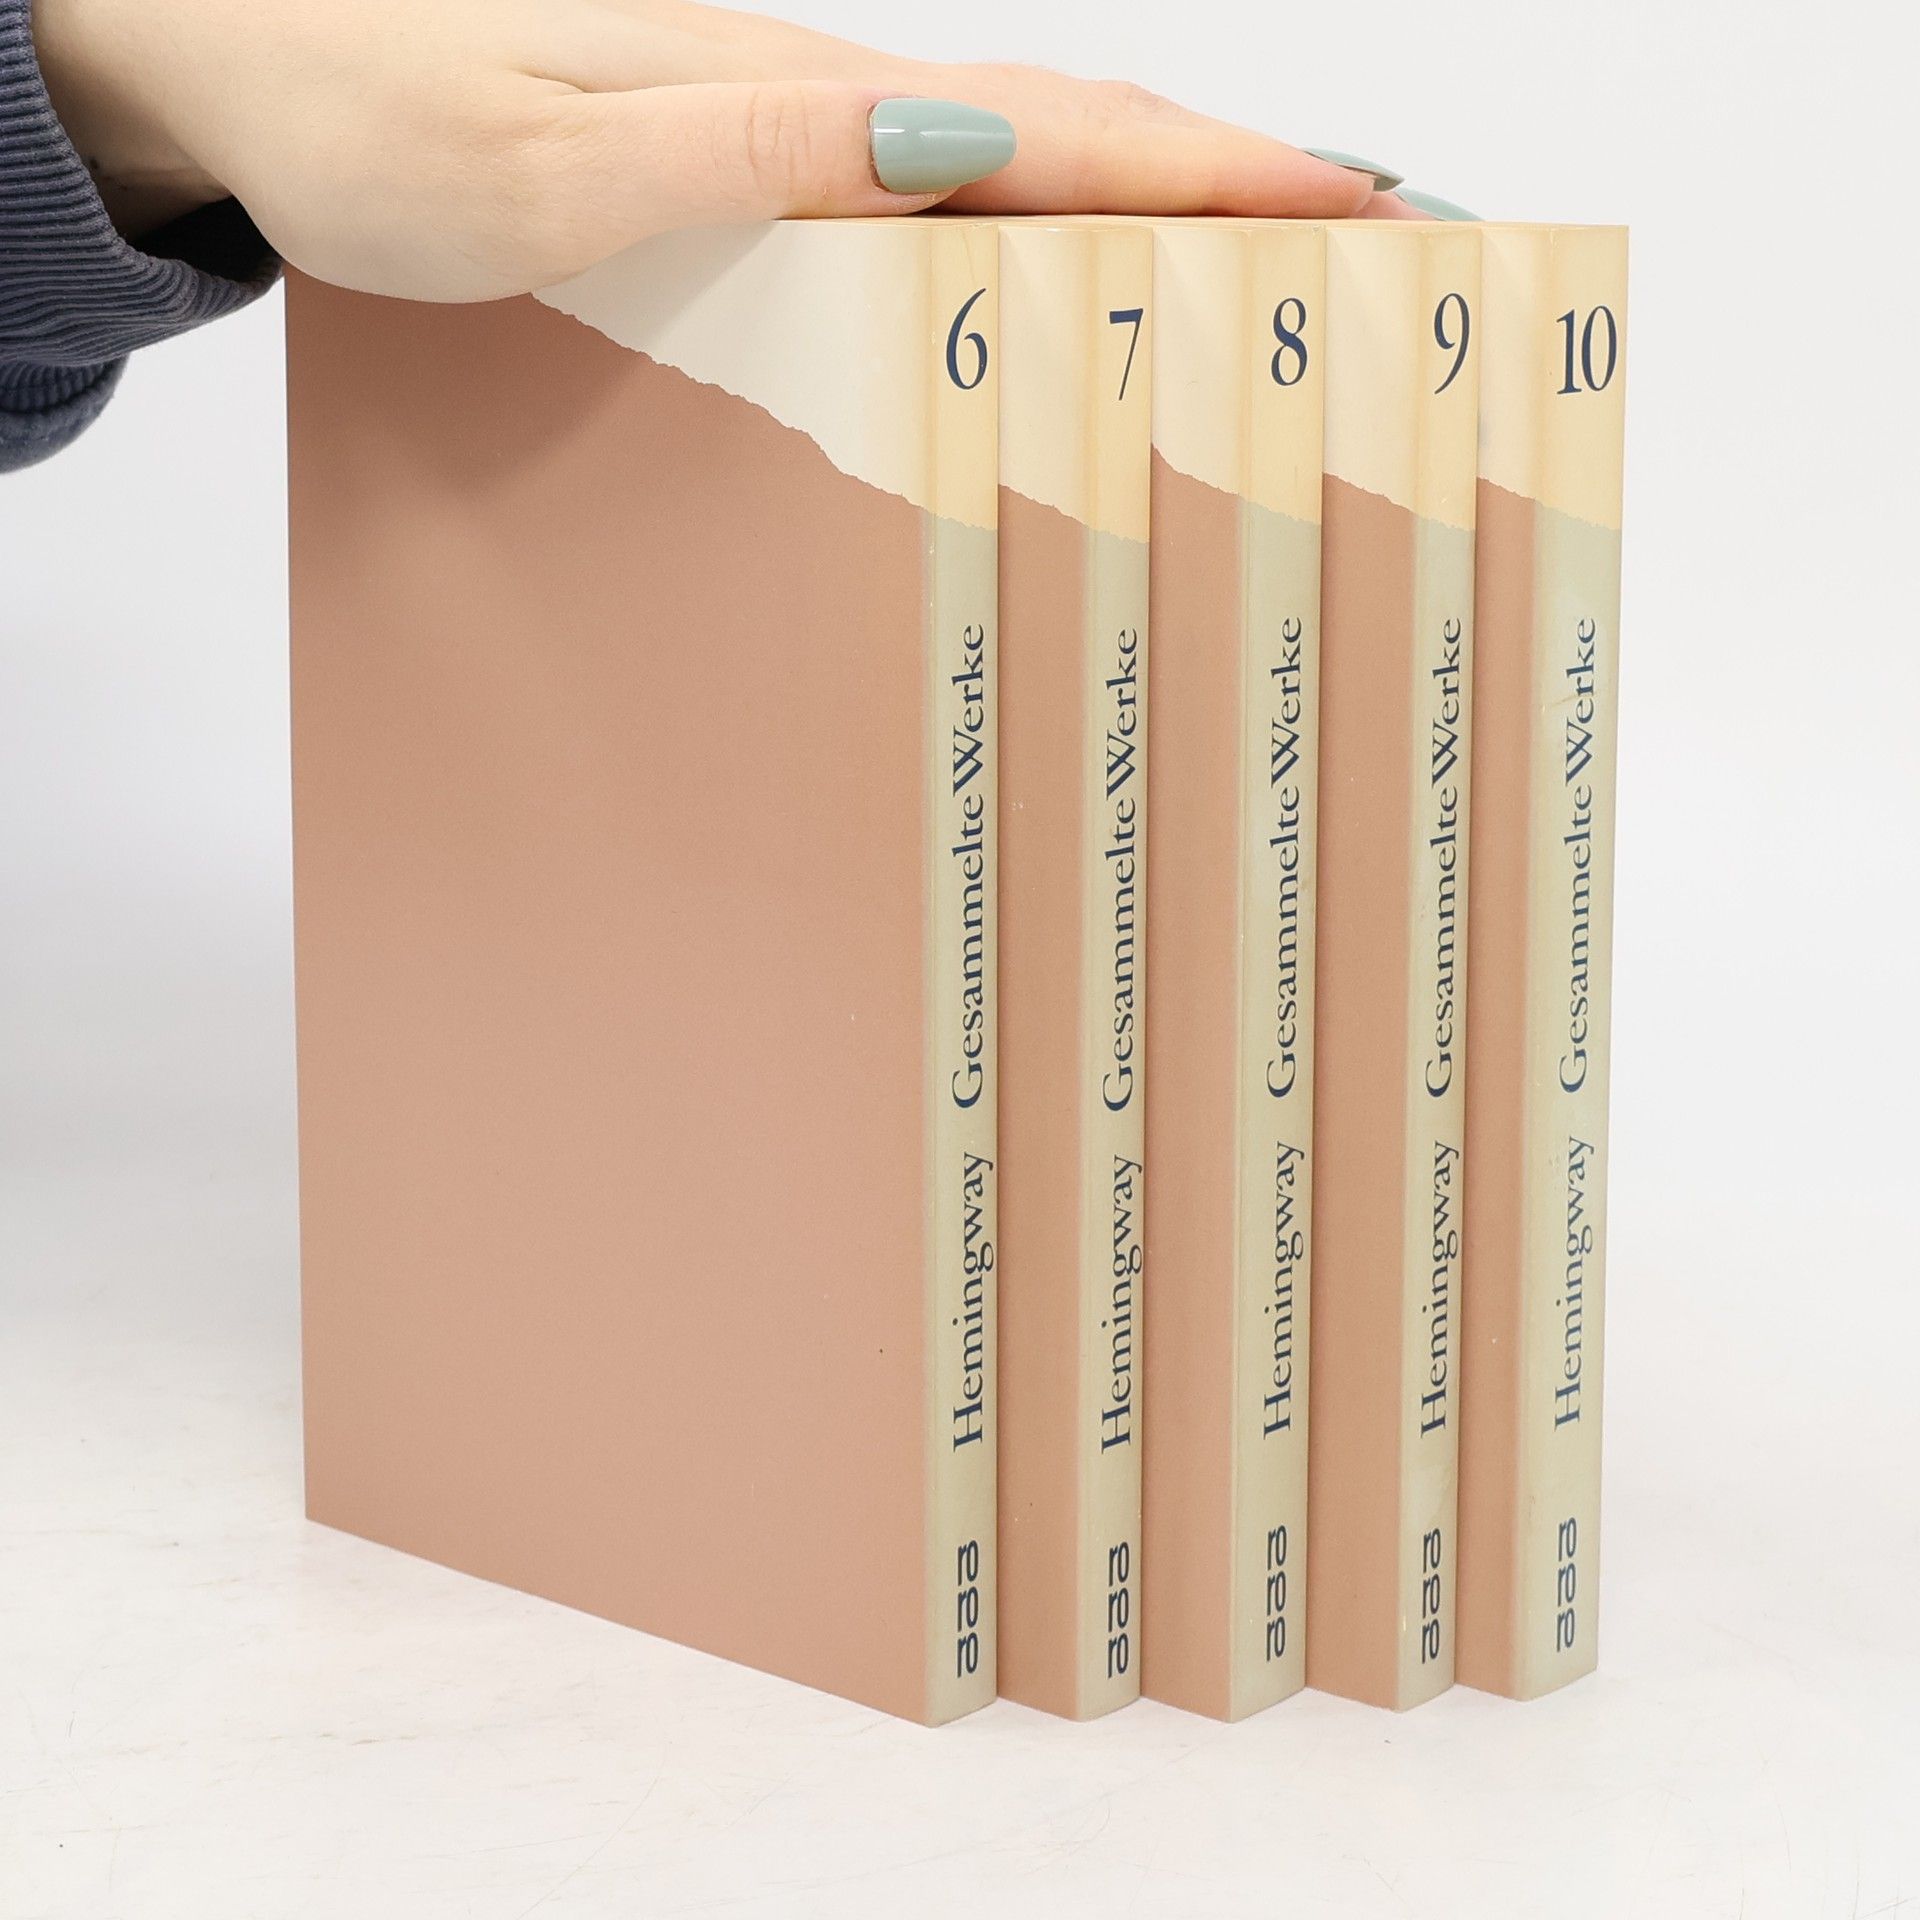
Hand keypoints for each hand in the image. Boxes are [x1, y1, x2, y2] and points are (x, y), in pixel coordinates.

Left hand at [31, 0, 1408, 300]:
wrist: (237, 57)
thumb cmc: (358, 111)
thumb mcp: (546, 157)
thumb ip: (744, 148)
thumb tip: (945, 140)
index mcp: (796, 95)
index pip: (1054, 127)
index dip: (1220, 170)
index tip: (1371, 204)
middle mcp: (814, 104)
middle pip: (1070, 139)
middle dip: (1239, 192)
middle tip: (1384, 255)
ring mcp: (786, 131)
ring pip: (1010, 176)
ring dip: (1152, 220)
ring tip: (1276, 290)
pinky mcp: (748, 170)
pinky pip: (925, 212)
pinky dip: (1029, 239)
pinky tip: (1061, 291)